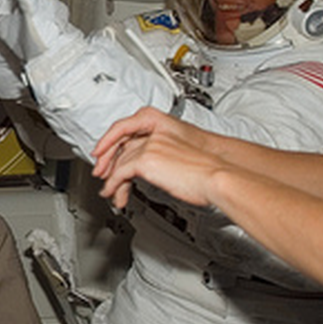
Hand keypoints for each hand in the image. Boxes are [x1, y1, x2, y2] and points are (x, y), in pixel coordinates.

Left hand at [90, 106, 221, 208]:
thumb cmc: (208, 172)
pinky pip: (120, 173)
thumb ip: (166, 159)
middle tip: (106, 179)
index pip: (132, 137)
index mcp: (164, 130)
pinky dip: (113, 185)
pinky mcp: (145, 160)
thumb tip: (159, 171)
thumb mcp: (184, 159)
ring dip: (111, 180)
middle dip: (112, 167)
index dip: (119, 150)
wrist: (216, 177)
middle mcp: (155, 135)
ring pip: (119, 162)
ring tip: (109, 192)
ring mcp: (149, 146)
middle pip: (123, 149)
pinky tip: (112, 193)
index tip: (112, 161)